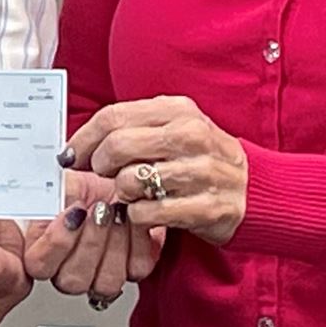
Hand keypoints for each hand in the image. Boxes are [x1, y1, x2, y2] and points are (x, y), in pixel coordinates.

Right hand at [23, 171, 165, 306]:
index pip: (40, 265)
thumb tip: (41, 204)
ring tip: (117, 211)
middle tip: (100, 208)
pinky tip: (132, 219)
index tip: (73, 211)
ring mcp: (101, 277)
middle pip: (74, 280)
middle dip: (90, 241)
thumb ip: (42, 198)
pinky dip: (138, 240)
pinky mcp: (133, 269)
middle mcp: (70, 273)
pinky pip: (136, 268)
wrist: (114, 178)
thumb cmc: (83, 182)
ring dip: (114, 244)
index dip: (57, 241)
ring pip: (106, 282)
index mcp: (42, 254)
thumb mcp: (55, 183)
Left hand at [64, 96, 249, 243]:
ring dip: (121, 194)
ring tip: (134, 193)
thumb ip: (132, 127)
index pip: (113, 116)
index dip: (83, 138)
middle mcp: (190, 136)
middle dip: (99, 165)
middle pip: (117, 146)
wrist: (255, 189)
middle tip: (104, 176)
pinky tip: (148, 212)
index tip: (70, 155)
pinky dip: (137, 216)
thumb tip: (79, 143)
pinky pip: (146, 214)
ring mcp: (200, 172)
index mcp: (178, 110)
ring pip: (129, 182)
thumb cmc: (203, 158)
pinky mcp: (205, 207)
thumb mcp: (175, 127)